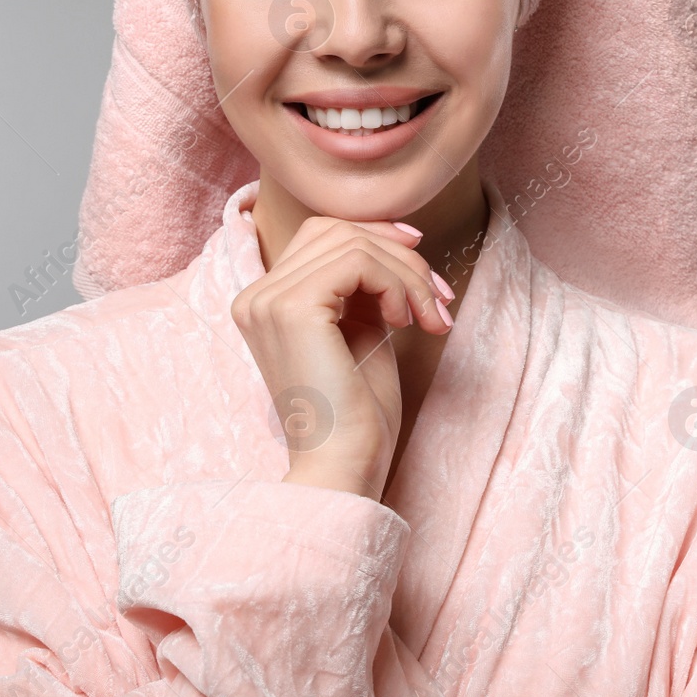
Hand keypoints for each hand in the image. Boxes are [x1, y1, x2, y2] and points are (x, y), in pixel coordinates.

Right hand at [230, 216, 454, 500]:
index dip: (376, 235)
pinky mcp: (293, 308)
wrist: (344, 466)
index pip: (320, 235)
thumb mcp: (361, 332)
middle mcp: (256, 296)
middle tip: (440, 297)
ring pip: (352, 244)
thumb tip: (398, 241)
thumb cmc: (358, 413)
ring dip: (407, 275)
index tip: (422, 256)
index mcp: (266, 302)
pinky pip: (358, 263)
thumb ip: (363, 288)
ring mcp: (268, 300)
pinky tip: (405, 321)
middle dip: (398, 255)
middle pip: (335, 230)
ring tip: (429, 317)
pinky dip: (395, 284)